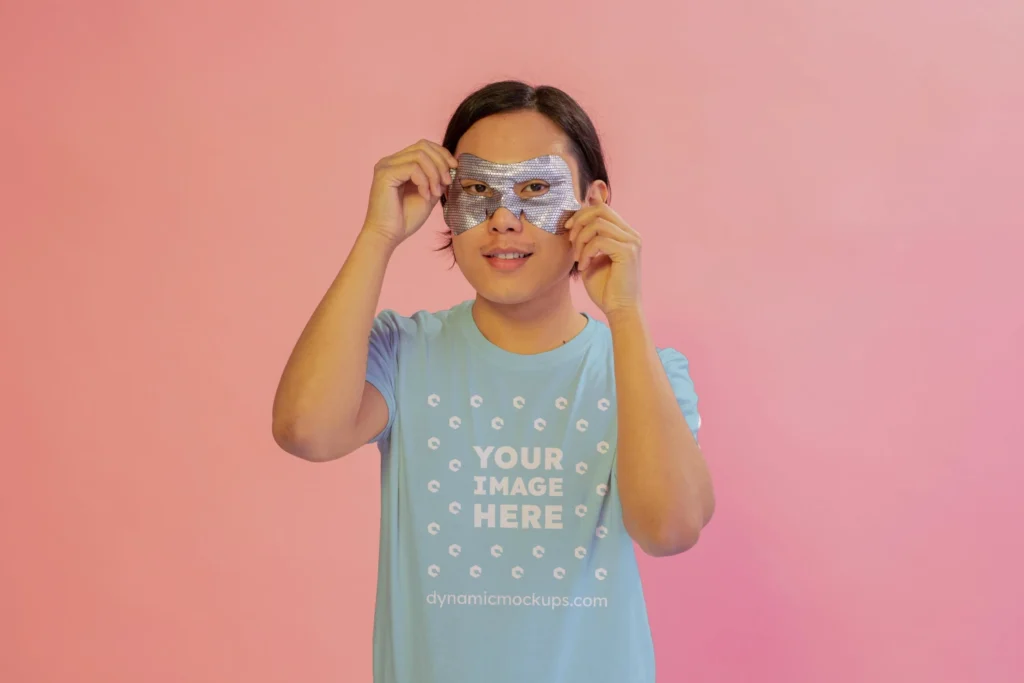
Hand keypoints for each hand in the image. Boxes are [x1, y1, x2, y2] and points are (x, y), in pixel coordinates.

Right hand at [361, 140, 457, 246]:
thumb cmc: (405, 219)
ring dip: (434, 174)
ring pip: (420, 155)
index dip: (442, 154)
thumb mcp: (428, 194)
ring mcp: (386, 165)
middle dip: (441, 162)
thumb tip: (452, 165)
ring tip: (436, 193)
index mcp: (399, 163)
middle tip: (448, 182)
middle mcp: (390, 161)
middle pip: (423, 146)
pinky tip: (425, 196)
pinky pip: (413, 168)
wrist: (388, 236)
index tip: (455, 168)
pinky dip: (424, 181)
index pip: (424, 146)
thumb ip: (437, 179)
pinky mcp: (384, 174)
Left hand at [566, 197, 642, 315]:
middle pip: (600, 209)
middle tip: (570, 240)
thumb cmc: (605, 288)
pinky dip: (586, 252)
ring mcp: (632, 242)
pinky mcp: (628, 252)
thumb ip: (586, 239)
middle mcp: (631, 234)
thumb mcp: (591, 258)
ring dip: (581, 240)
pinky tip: (584, 266)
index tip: (568, 228)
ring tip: (577, 258)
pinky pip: (599, 241)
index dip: (581, 213)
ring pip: (598, 224)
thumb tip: (575, 221)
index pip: (602, 208)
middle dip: (579, 221)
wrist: (619, 309)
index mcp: (624, 233)